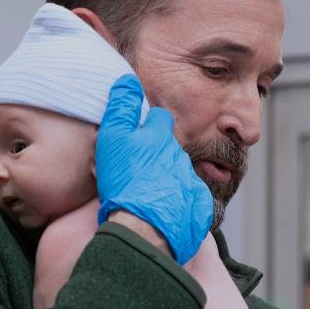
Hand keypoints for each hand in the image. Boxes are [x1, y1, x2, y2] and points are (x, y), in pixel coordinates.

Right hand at [95, 74, 213, 264]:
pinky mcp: (196, 206)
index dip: (148, 125)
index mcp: (160, 138)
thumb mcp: (113, 139)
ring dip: (164, 180)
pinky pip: (189, 199)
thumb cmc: (124, 182)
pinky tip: (161, 211)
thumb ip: (121, 107)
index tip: (137, 137)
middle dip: (155, 156)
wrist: (143, 228)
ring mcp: (190, 182)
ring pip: (176, 174)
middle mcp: (179, 157)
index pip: (160, 119)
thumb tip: (127, 80)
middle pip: (168, 149)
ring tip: (144, 195)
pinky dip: (177, 202)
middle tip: (135, 172)